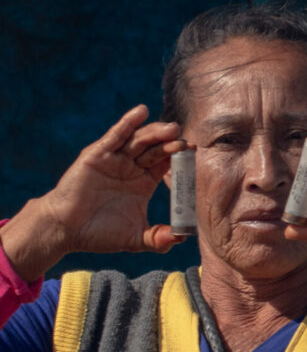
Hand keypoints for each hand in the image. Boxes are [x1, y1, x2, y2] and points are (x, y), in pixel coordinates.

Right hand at [1, 105, 187, 278]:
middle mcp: (131, 167)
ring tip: (172, 129)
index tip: (195, 152)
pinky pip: (115, 136)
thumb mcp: (137, 238)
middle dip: (171, 143)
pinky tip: (141, 112)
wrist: (67, 230)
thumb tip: (182, 238)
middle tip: (186, 142)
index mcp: (144, 181)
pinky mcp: (97, 155)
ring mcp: (115, 159)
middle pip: (156, 148)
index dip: (180, 157)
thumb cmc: (100, 233)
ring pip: (139, 140)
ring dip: (156, 132)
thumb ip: (159, 239)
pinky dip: (128, 123)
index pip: (166, 163)